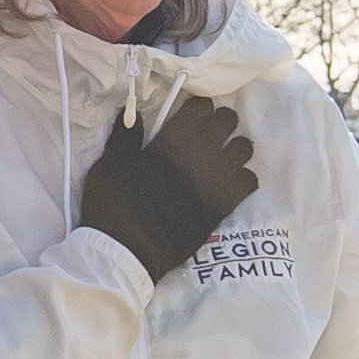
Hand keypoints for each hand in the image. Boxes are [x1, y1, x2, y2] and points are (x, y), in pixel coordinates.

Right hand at [74, 92, 257, 282]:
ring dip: (234, 149)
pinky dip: (243, 178)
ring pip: (244, 148)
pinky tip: (230, 183)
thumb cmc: (112, 205)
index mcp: (173, 139)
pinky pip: (249, 182)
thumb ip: (125, 136)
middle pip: (229, 121)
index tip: (191, 114)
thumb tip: (131, 113)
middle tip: (209, 133)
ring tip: (222, 157)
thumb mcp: (109, 164)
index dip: (198, 108)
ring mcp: (216, 180)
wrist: (125, 252)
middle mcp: (200, 154)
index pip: (202, 106)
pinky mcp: (223, 206)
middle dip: (220, 122)